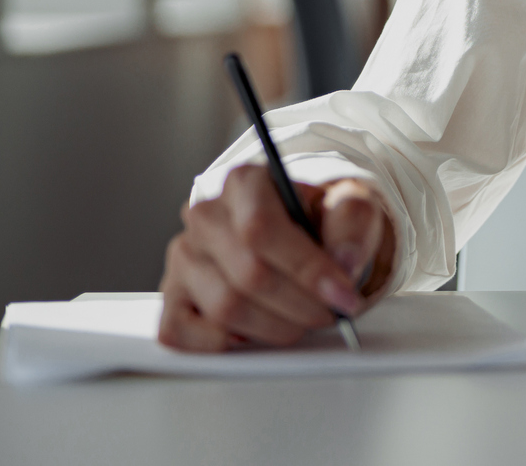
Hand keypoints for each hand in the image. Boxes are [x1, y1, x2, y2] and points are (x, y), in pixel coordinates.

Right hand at [158, 169, 396, 351]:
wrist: (303, 230)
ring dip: (274, 326)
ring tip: (304, 320)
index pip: (261, 229)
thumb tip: (343, 261)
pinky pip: (181, 331)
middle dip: (300, 304)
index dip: (306, 269)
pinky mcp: (173, 296)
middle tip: (331, 312)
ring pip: (223, 306)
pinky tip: (256, 332)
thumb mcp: (350, 204)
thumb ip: (352, 222)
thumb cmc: (321, 217)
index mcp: (244, 183)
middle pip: (247, 274)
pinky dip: (224, 343)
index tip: (342, 294)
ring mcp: (184, 257)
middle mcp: (205, 216)